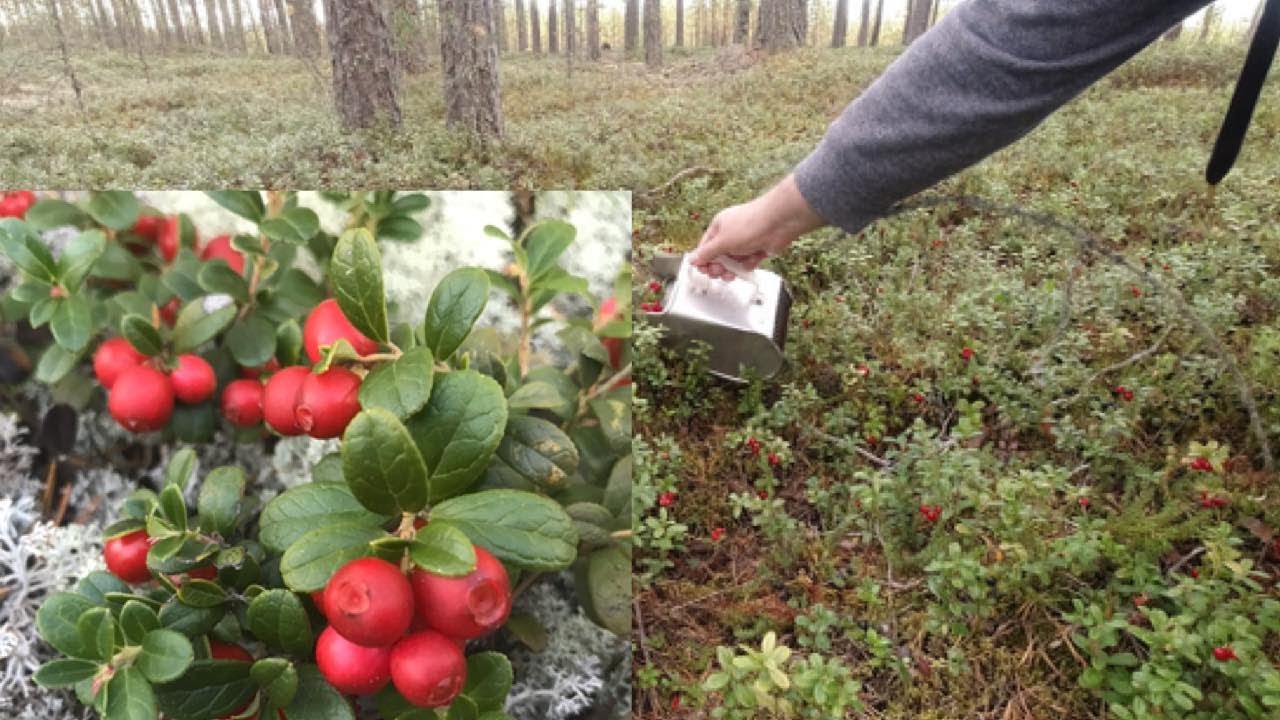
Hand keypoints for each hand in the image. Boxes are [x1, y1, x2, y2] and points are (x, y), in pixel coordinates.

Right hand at [689, 174, 825, 279]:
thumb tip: (692, 259)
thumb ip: (706, 253)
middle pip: (719, 257)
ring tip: (733, 273)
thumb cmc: (749, 225)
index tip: (704, 271)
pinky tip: (751, 261)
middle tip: (720, 273)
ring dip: (733, 268)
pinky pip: (748, 262)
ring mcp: (744, 242)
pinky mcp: (757, 249)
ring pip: (733, 262)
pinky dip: (748, 264)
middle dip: (718, 267)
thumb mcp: (722, 242)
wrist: (778, 222)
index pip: (705, 247)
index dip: (703, 261)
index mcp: (718, 227)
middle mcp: (730, 234)